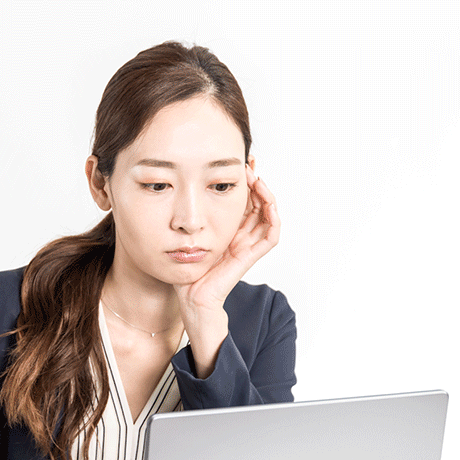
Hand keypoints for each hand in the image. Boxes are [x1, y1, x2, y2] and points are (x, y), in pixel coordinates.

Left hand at [172, 164, 279, 377]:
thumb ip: (194, 216)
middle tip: (250, 165)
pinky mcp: (250, 256)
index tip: (241, 163)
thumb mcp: (189, 233)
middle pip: (258, 203)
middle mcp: (241, 236)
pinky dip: (274, 219)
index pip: (244, 200)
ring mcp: (248, 246)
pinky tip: (268, 204)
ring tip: (257, 179)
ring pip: (268, 215)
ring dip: (266, 195)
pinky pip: (271, 236)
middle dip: (256, 182)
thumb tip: (186, 188)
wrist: (191, 296)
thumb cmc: (187, 268)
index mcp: (229, 229)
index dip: (246, 182)